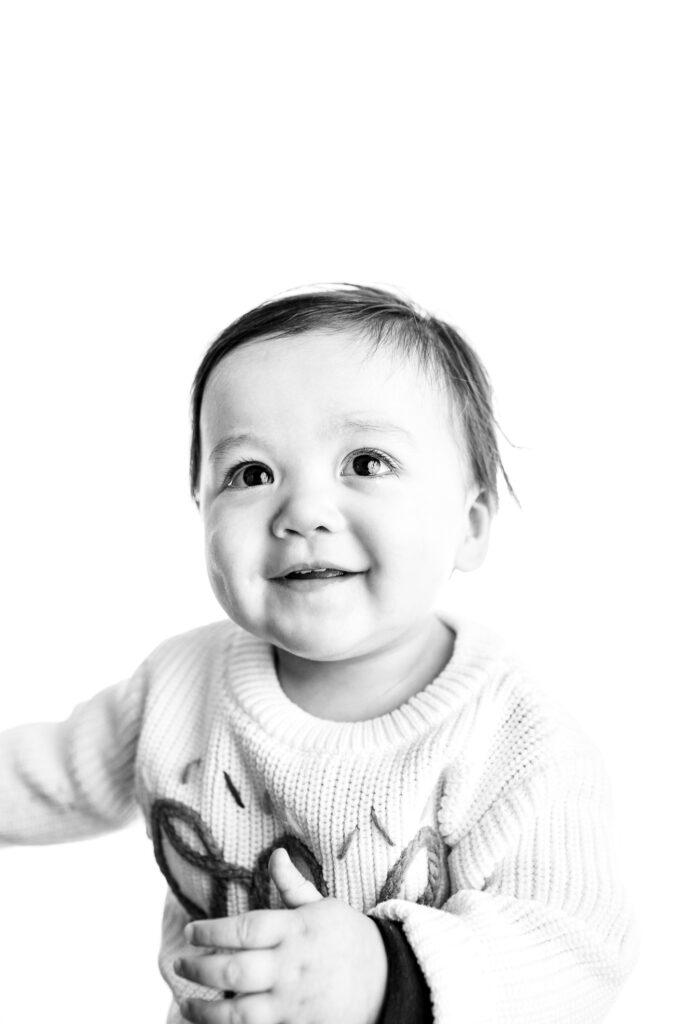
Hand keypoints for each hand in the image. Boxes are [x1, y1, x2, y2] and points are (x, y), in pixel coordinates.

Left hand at [175, 847, 387, 1023]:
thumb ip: (293, 885)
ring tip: (186, 1004)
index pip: (245, 929)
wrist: (387, 980)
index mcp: (295, 930)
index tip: (191, 931)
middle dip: (199, 969)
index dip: (212, 931)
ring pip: (239, 1012)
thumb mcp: (324, 906)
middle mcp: (290, 966)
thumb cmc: (349, 938)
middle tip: (179, 964)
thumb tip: (275, 853)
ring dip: (206, 1011)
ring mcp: (293, 1001)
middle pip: (235, 970)